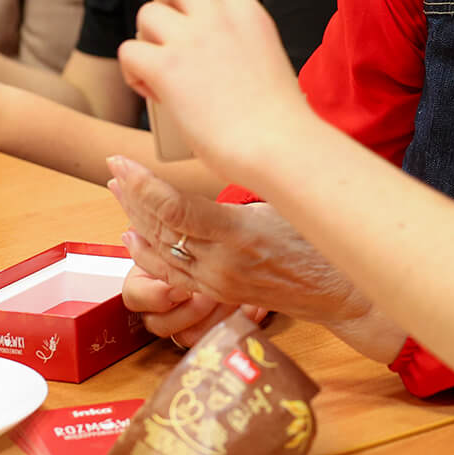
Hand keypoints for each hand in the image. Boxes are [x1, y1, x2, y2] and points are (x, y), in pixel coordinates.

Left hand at [106, 154, 372, 327]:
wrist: (339, 292)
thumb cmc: (322, 242)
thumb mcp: (285, 206)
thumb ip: (241, 196)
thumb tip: (216, 162)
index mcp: (240, 234)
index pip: (174, 210)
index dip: (142, 184)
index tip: (121, 161)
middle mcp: (221, 264)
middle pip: (158, 229)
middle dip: (131, 195)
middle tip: (114, 167)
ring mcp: (217, 283)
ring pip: (159, 252)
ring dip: (134, 220)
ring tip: (118, 192)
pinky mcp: (218, 294)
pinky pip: (171, 273)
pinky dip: (147, 252)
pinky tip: (134, 236)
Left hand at [115, 0, 314, 183]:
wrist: (278, 147)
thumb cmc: (280, 126)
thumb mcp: (270, 67)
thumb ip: (243, 52)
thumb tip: (216, 69)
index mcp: (252, 17)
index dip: (203, 8)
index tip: (204, 38)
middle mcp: (220, 18)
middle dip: (166, 1)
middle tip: (166, 37)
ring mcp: (191, 39)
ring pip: (146, 13)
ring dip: (146, 41)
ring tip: (159, 74)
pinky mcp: (166, 67)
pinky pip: (129, 51)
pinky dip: (134, 73)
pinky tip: (153, 94)